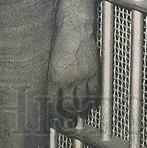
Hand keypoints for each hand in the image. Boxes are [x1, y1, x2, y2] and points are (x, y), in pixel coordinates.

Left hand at [48, 14, 99, 129]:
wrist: (75, 28)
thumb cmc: (61, 41)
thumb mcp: (52, 62)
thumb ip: (54, 78)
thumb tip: (57, 93)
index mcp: (53, 78)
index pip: (52, 103)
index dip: (55, 114)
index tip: (56, 119)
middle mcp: (67, 80)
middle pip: (68, 106)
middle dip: (68, 116)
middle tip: (69, 119)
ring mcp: (82, 77)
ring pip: (82, 101)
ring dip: (81, 109)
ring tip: (81, 112)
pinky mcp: (94, 72)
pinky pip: (95, 92)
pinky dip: (94, 99)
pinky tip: (92, 102)